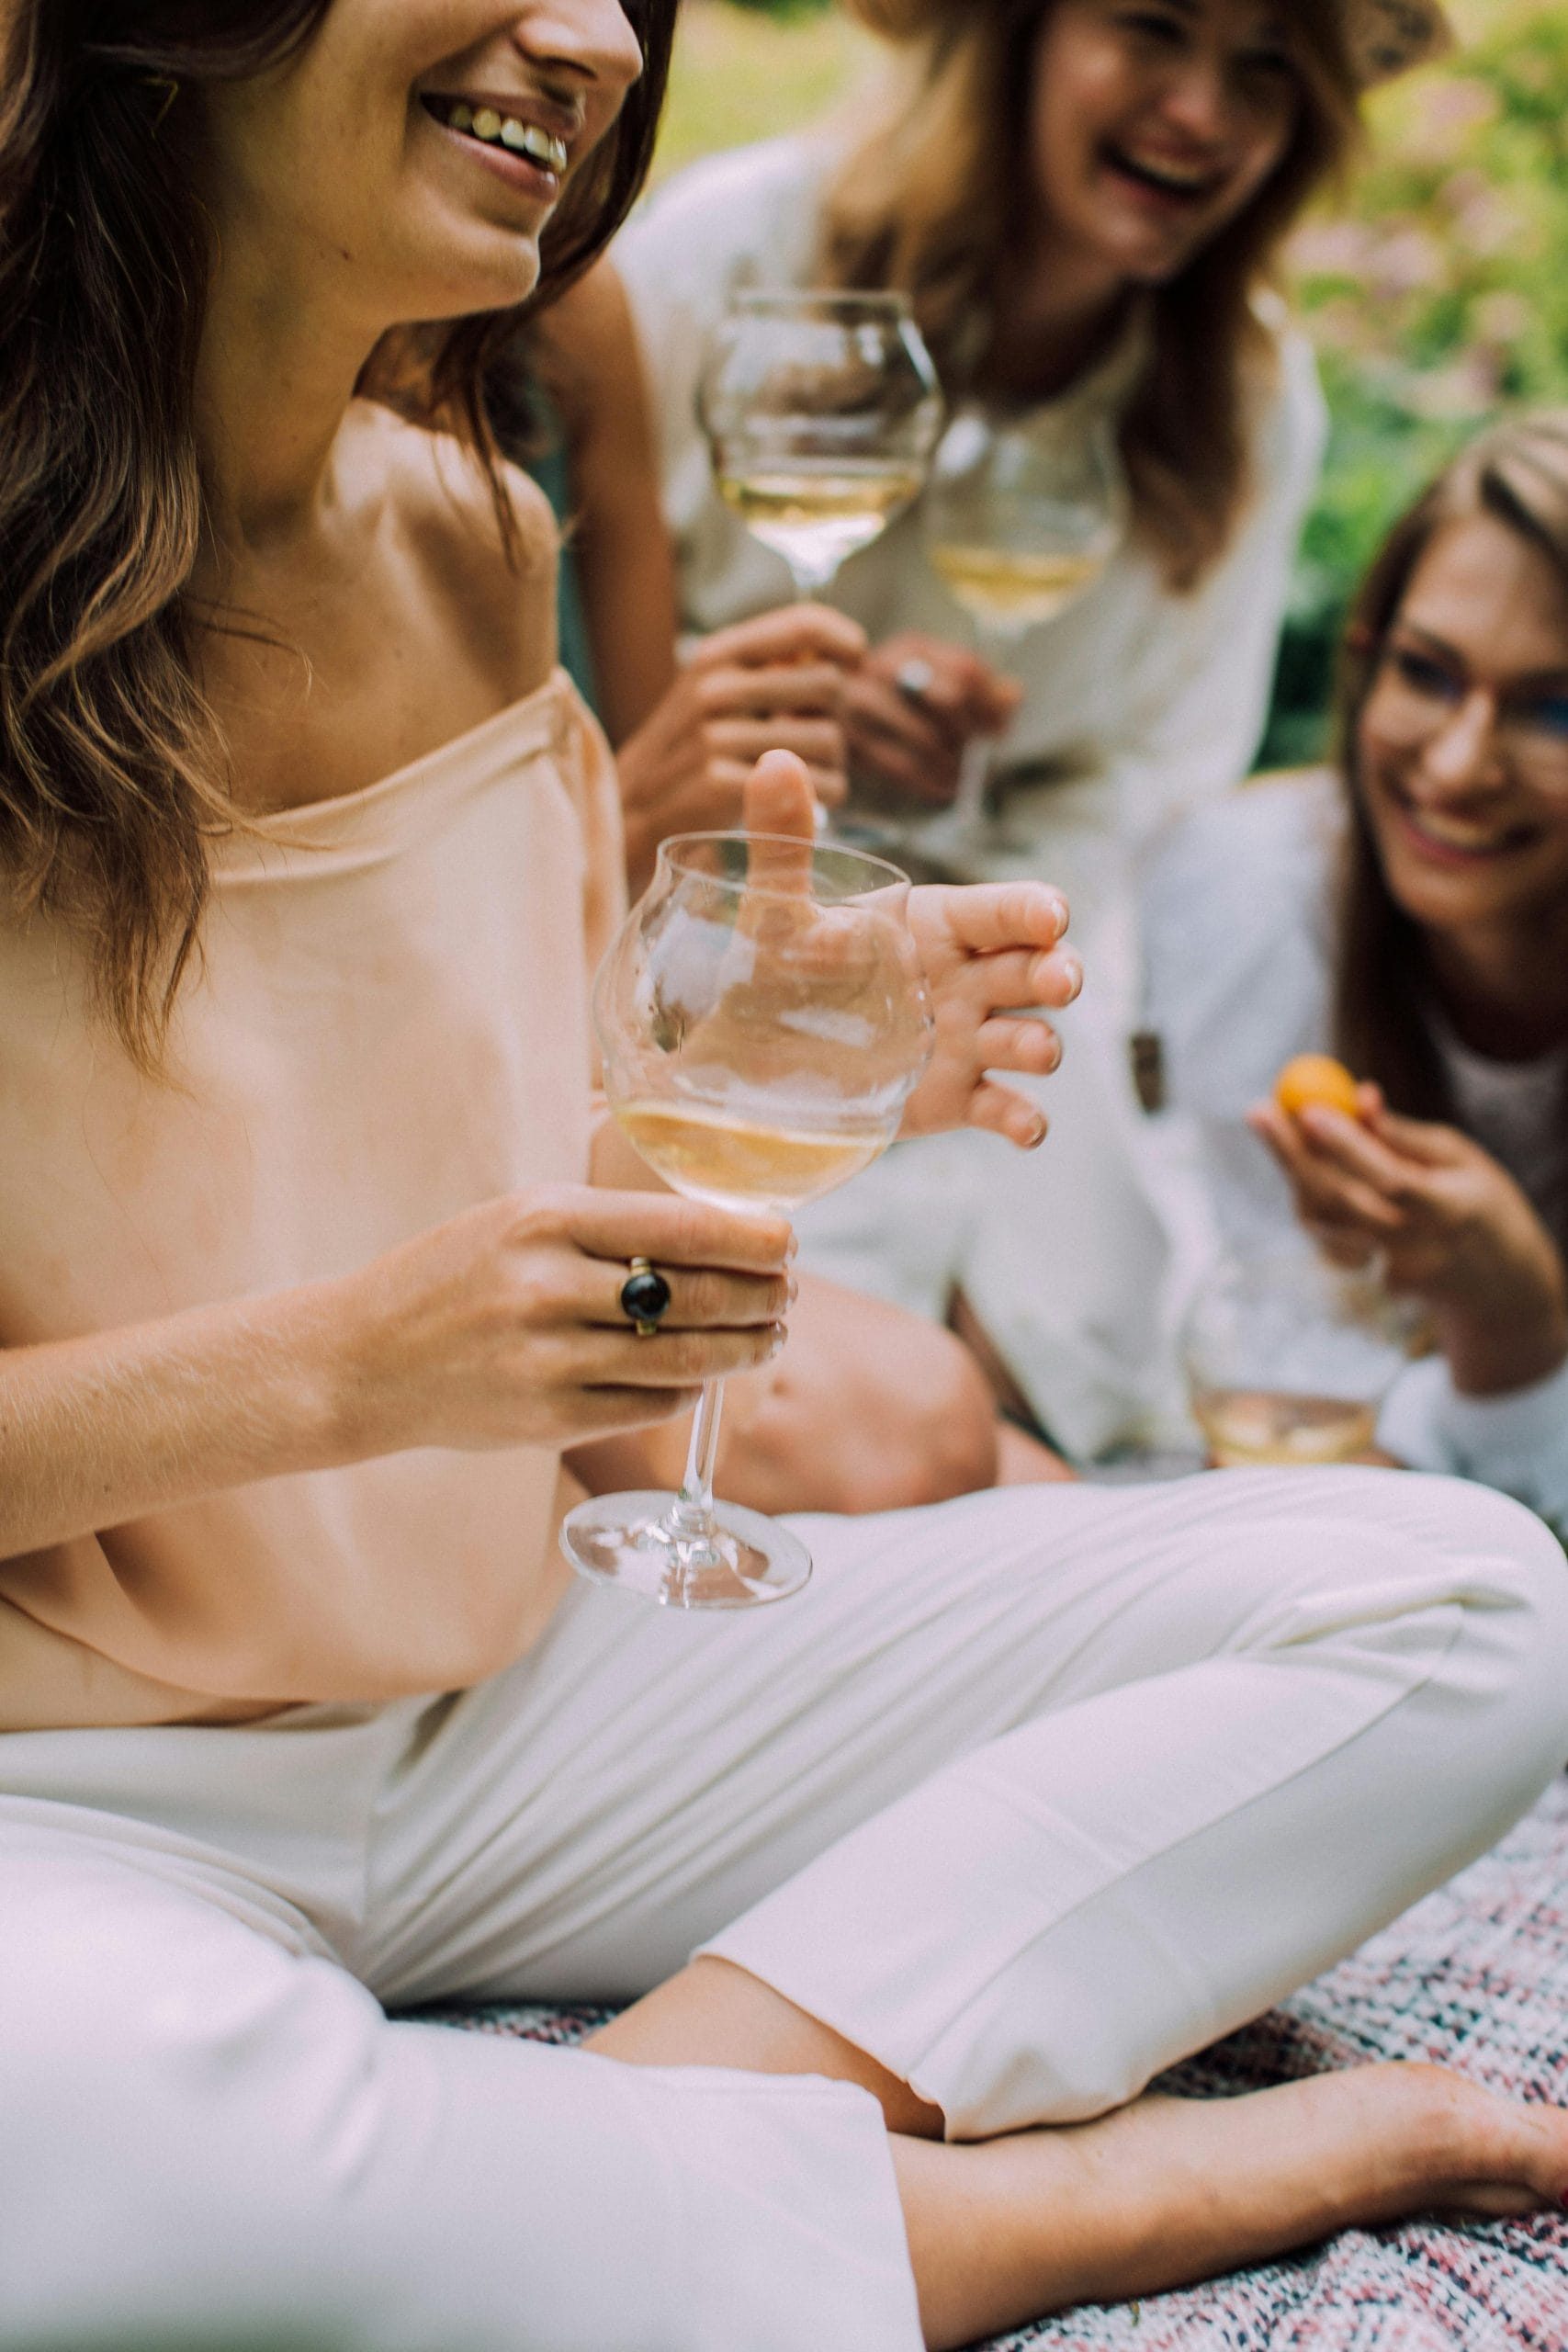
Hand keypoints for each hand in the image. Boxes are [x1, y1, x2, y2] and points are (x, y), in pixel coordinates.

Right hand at [333, 1185, 792, 1454]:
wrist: (361, 1359)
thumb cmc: (453, 1277)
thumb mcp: (518, 1218)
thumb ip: (608, 1222)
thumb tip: (722, 1233)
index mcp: (547, 1217)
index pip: (683, 1226)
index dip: (753, 1239)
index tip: (788, 1241)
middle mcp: (549, 1285)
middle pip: (699, 1296)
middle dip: (764, 1296)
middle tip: (789, 1293)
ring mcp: (549, 1359)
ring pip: (687, 1358)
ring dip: (745, 1348)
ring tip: (769, 1336)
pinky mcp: (549, 1419)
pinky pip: (652, 1405)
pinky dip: (690, 1390)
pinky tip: (703, 1375)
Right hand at [617, 606, 865, 892]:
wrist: (629, 814)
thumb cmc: (687, 753)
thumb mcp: (713, 694)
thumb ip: (770, 670)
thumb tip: (845, 657)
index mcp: (716, 655)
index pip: (803, 625)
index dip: (845, 640)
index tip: (856, 661)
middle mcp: (715, 688)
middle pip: (829, 683)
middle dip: (832, 717)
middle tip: (809, 742)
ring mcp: (715, 737)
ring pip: (829, 740)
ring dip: (832, 766)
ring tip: (802, 779)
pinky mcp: (720, 785)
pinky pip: (817, 787)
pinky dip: (822, 800)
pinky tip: (798, 806)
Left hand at [742, 752, 1079, 1149]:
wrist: (756, 1060)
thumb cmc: (782, 970)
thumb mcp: (778, 913)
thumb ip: (784, 842)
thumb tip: (775, 757)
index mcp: (939, 925)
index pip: (1001, 910)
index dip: (1033, 910)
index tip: (1051, 915)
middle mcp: (967, 979)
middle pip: (1035, 970)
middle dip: (1058, 972)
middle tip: (1061, 980)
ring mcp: (969, 1040)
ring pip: (1029, 1037)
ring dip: (1040, 1043)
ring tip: (1034, 1052)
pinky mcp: (956, 1097)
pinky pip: (1004, 1108)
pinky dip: (1023, 1118)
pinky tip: (1028, 1129)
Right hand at [844, 631, 1019, 808]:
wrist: (827, 715)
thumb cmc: (895, 702)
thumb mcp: (934, 681)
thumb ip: (979, 686)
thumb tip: (1013, 697)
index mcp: (911, 648)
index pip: (967, 669)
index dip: (992, 705)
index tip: (1000, 730)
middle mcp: (883, 668)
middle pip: (950, 699)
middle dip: (972, 733)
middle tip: (978, 753)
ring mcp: (861, 705)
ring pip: (928, 739)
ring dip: (954, 764)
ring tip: (962, 774)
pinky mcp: (851, 743)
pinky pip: (904, 768)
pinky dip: (932, 783)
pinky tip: (944, 787)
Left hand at [1249, 1088, 1567, 1396]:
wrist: (1497, 1288)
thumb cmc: (1478, 1203)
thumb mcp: (1460, 1161)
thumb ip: (1403, 1134)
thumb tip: (1358, 1095)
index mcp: (1450, 1211)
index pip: (1390, 1180)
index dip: (1347, 1146)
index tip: (1308, 1108)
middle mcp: (1415, 1248)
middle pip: (1339, 1202)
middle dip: (1291, 1154)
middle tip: (1257, 1109)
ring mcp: (1387, 1272)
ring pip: (1322, 1219)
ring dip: (1297, 1171)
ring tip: (1290, 1133)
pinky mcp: (1367, 1282)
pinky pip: (1327, 1233)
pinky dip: (1317, 1199)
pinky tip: (1325, 1175)